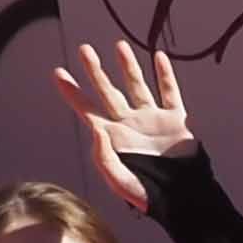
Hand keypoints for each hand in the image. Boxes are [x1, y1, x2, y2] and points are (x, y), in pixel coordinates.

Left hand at [58, 40, 200, 209]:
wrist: (185, 197)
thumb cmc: (150, 195)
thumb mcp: (119, 181)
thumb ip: (103, 157)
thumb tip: (95, 127)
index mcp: (114, 138)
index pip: (87, 109)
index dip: (72, 92)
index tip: (58, 72)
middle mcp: (131, 125)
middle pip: (108, 91)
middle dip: (95, 71)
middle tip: (84, 49)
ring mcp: (153, 120)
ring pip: (137, 86)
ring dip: (128, 66)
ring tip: (119, 45)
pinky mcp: (176, 120)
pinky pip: (170, 93)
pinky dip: (165, 75)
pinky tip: (158, 57)